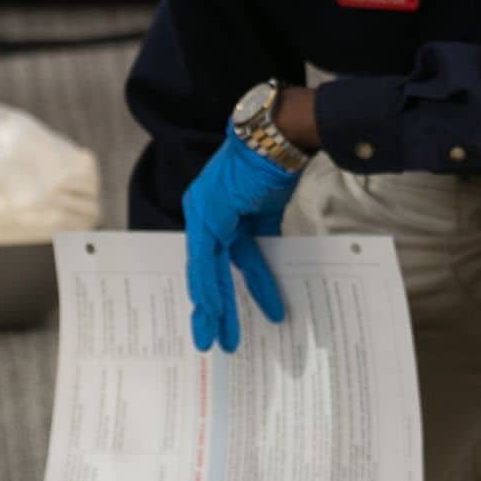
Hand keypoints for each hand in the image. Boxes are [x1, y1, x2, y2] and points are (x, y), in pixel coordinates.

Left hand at [181, 132, 299, 351]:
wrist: (278, 139)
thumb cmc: (275, 169)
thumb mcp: (268, 216)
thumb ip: (262, 241)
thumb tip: (270, 270)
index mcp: (217, 216)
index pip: (219, 263)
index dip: (225, 294)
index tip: (228, 321)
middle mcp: (203, 215)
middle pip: (207, 272)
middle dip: (214, 310)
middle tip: (215, 342)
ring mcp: (202, 214)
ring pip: (203, 270)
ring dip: (211, 306)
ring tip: (218, 337)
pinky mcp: (208, 213)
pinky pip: (207, 258)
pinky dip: (210, 285)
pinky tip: (214, 309)